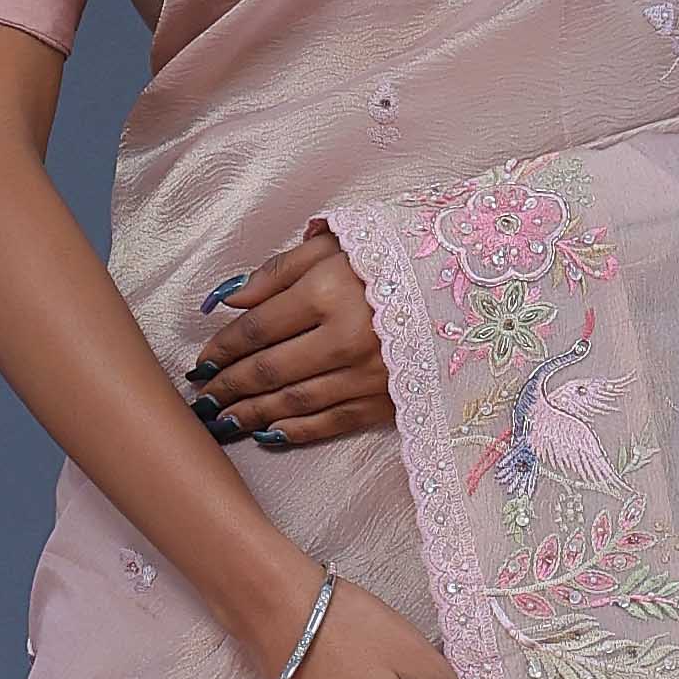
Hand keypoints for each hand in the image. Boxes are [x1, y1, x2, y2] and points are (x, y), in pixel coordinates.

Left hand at [189, 221, 394, 451]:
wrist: (477, 288)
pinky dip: (295, 431)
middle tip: (201, 397)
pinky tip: (267, 434)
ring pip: (294, 402)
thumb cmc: (399, 256)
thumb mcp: (339, 244)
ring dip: (251, 414)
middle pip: (269, 369)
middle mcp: (345, 338)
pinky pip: (331, 422)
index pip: (257, 328)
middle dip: (228, 386)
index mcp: (329, 291)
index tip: (201, 361)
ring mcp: (368, 375)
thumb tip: (229, 299)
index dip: (222, 348)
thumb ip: (280, 270)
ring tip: (222, 420)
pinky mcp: (388, 400)